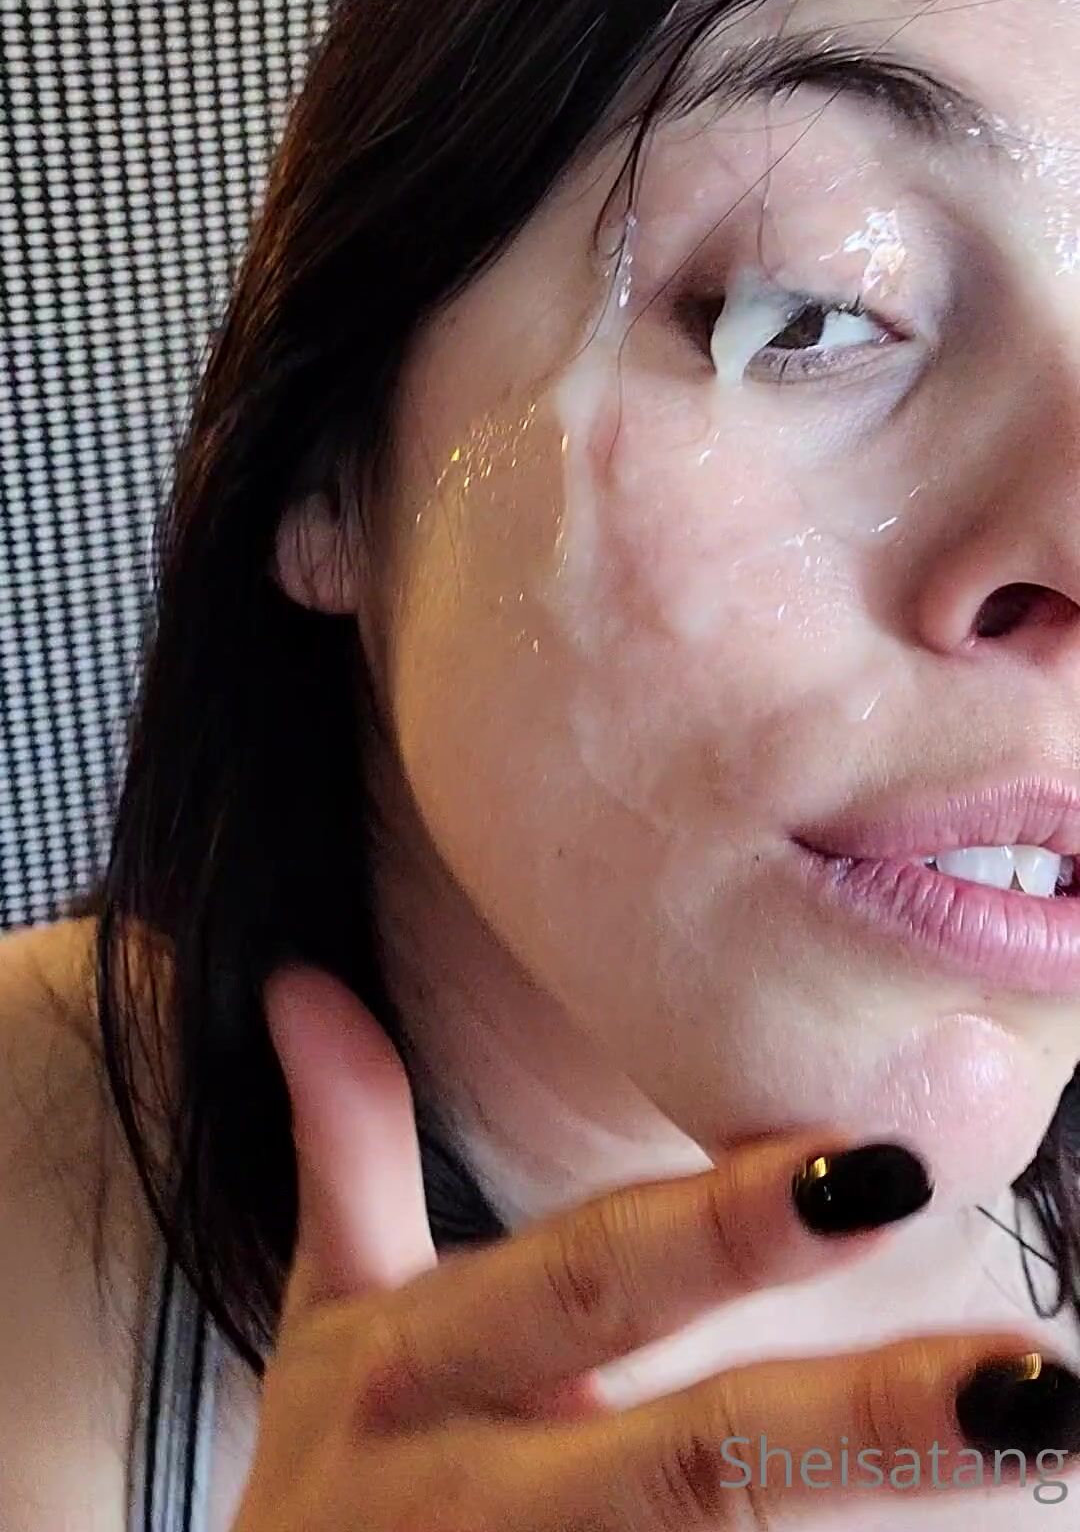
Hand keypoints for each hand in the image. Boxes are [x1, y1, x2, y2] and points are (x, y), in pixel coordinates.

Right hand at [230, 963, 1079, 1526]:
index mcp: (419, 1375)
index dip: (728, 1230)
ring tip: (1054, 1450)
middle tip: (1040, 1381)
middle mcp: (474, 1502)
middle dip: (861, 1429)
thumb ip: (347, 1156)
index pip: (595, 1282)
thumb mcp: (328, 1329)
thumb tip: (305, 984)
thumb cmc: (345, 1489)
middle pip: (690, 1470)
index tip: (884, 1167)